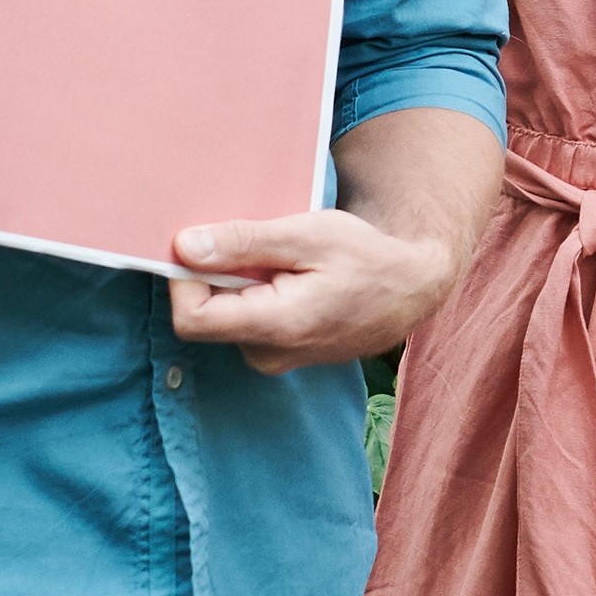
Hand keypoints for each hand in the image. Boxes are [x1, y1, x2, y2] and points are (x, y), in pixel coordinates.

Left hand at [169, 209, 461, 374]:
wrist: (411, 289)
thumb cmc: (367, 258)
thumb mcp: (308, 235)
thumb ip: (244, 243)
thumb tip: (184, 247)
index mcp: (276, 326)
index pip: (191, 318)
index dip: (186, 278)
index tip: (206, 244)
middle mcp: (268, 355)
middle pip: (206, 314)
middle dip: (219, 275)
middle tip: (262, 246)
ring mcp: (274, 359)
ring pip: (226, 316)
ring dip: (241, 282)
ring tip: (286, 260)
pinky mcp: (279, 356)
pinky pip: (246, 322)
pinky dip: (257, 294)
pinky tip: (291, 277)